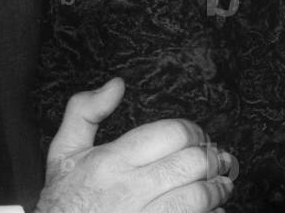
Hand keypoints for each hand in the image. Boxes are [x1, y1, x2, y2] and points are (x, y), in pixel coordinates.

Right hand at [35, 77, 234, 212]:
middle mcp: (127, 191)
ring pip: (197, 198)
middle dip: (212, 158)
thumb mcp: (63, 154)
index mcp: (110, 162)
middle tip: (218, 159)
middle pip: (191, 163)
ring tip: (222, 184)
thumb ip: (84, 112)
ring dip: (217, 188)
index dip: (194, 132)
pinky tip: (211, 211)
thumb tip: (117, 84)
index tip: (198, 138)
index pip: (172, 134)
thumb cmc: (62, 203)